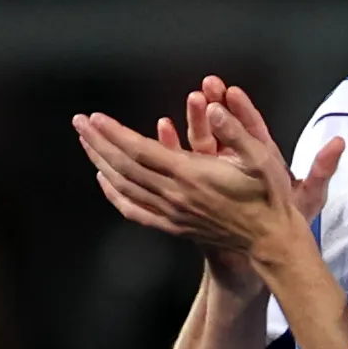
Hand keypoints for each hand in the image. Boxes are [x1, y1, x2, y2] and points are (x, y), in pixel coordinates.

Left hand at [73, 75, 341, 272]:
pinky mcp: (172, 225)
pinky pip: (134, 210)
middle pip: (124, 166)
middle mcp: (174, 195)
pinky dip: (114, 194)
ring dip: (101, 162)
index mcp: (191, 175)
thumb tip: (215, 108)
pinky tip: (103, 180)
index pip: (140, 150)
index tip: (95, 117)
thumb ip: (237, 130)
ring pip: (124, 186)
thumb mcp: (262, 156)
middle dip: (98, 142)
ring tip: (85, 143)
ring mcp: (171, 213)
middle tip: (78, 122)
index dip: (114, 133)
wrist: (269, 239)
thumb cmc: (268, 195)